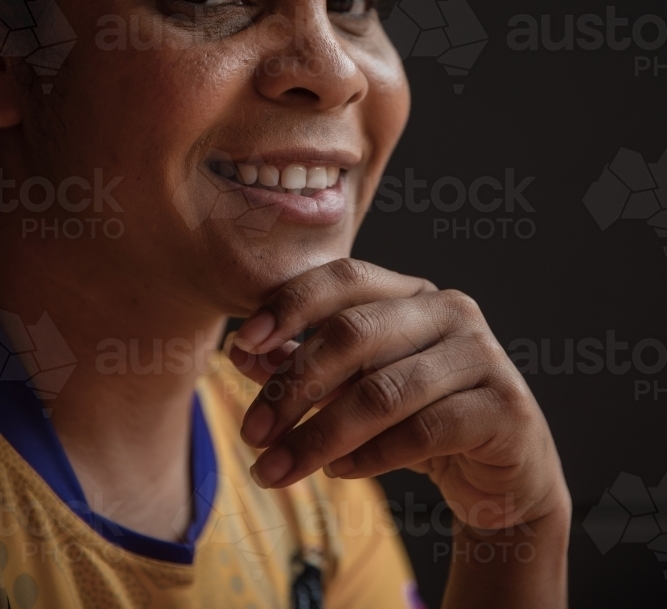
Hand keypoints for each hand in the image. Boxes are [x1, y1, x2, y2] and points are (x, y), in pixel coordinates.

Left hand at [227, 258, 569, 533]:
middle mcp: (451, 310)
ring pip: (384, 390)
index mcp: (412, 292)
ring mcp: (482, 356)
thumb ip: (307, 364)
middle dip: (293, 385)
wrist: (505, 476)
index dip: (290, 304)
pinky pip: (424, 430)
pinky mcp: (504, 408)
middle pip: (355, 333)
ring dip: (319, 434)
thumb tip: (243, 352)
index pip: (345, 277)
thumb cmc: (422, 418)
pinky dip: (372, 455)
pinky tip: (340, 472)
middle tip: (252, 433)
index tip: (243, 342)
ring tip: (277, 469)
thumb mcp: (358, 388)